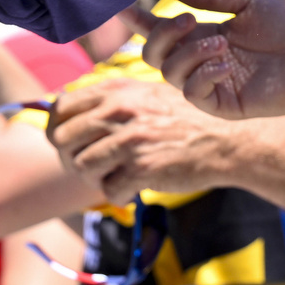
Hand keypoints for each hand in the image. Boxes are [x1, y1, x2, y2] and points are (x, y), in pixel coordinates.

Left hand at [46, 78, 231, 201]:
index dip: (58, 128)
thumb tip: (67, 113)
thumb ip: (108, 100)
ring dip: (93, 179)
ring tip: (113, 177)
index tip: (68, 143)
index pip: (61, 107)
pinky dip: (117, 195)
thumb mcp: (144, 94)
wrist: (225, 140)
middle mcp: (117, 110)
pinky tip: (132, 189)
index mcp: (115, 90)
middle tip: (89, 167)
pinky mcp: (142, 168)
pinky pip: (109, 191)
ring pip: (81, 166)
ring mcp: (129, 139)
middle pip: (62, 138)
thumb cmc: (183, 119)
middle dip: (70, 157)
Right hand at [133, 0, 284, 120]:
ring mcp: (210, 84)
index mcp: (203, 35)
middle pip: (153, 55)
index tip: (120, 7)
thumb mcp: (246, 2)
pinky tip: (225, 65)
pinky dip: (202, 75)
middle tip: (188, 20)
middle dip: (160, 34)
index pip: (160, 29)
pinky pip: (194, 94)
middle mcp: (200, 60)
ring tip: (221, 43)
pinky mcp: (224, 105)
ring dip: (189, 53)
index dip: (137, 20)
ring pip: (169, 73)